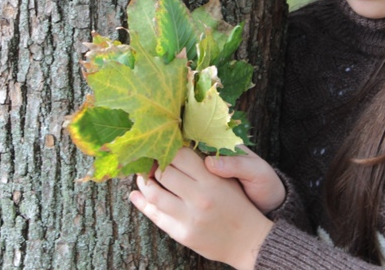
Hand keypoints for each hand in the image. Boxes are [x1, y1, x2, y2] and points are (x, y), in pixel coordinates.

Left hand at [130, 147, 272, 269]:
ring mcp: (189, 217)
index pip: (180, 155)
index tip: (161, 145)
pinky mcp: (181, 233)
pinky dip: (141, 202)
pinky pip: (155, 215)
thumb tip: (179, 144)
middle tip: (148, 159)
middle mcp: (199, 197)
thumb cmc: (238, 204)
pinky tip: (136, 194)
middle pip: (164, 171)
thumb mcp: (228, 179)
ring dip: (143, 182)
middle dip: (153, 163)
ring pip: (154, 193)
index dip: (168, 148)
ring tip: (142, 176)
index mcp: (212, 179)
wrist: (248, 239)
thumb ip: (207, 162)